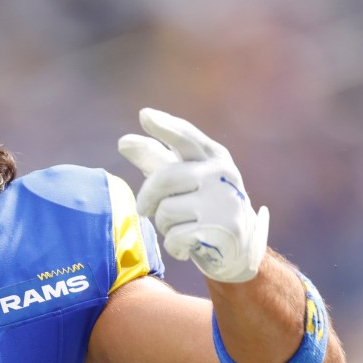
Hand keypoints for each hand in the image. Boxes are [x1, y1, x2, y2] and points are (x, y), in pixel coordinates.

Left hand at [117, 108, 268, 282]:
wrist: (239, 247)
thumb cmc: (202, 206)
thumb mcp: (182, 180)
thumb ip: (154, 160)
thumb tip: (123, 141)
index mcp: (213, 157)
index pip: (185, 137)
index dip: (164, 127)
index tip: (144, 115)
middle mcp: (222, 174)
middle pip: (164, 178)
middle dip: (147, 197)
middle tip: (145, 209)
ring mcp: (224, 202)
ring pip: (165, 211)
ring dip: (164, 224)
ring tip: (183, 226)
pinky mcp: (222, 230)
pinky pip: (174, 237)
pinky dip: (174, 245)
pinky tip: (190, 244)